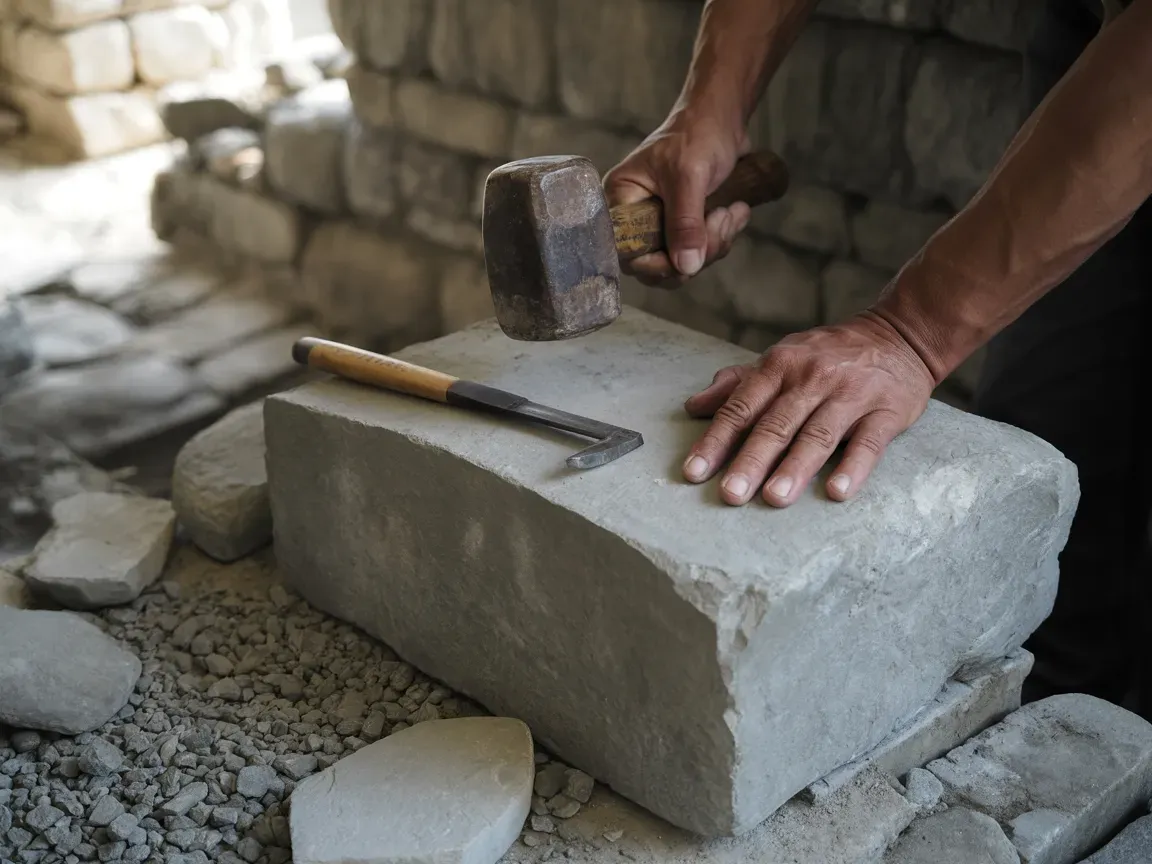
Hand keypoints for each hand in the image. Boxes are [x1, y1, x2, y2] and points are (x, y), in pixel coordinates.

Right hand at [603, 111, 752, 287]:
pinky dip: (722, 236)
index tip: (689, 254)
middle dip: (697, 252)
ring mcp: (660, 223)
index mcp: (621, 201)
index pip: (627, 253)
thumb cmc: (697, 134)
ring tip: (732, 211)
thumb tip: (686, 268)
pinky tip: (735, 211)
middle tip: (721, 222)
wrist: (723, 117)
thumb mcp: (688, 177)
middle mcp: (635, 216)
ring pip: (683, 261)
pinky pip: (699, 251)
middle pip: (657, 265)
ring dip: (715, 243)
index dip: (658, 264)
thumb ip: (685, 223)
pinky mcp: (683, 225)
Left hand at [681, 312, 935, 505]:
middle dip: (750, 461)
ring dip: (795, 468)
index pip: (741, 407)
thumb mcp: (782, 358)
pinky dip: (853, 467)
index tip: (694, 472)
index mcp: (780, 366)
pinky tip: (838, 491)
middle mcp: (813, 377)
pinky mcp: (887, 411)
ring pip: (818, 434)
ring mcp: (851, 394)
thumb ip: (737, 384)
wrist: (900, 335)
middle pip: (776, 424)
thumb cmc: (829, 355)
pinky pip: (869, 442)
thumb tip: (694, 407)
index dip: (716, 440)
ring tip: (774, 498)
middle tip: (730, 494)